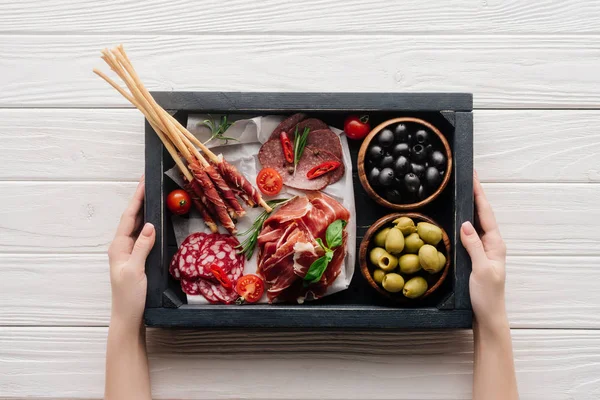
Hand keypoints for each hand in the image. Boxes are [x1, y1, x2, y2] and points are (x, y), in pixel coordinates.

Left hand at [108, 177, 154, 328]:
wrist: (128, 316)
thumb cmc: (129, 296)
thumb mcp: (135, 270)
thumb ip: (142, 247)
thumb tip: (149, 225)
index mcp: (118, 246)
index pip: (129, 217)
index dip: (137, 198)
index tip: (144, 182)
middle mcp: (122, 246)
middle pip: (132, 217)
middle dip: (140, 199)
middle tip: (149, 182)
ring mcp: (129, 252)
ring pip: (137, 225)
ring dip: (144, 210)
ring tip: (153, 195)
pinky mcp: (137, 258)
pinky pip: (143, 236)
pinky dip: (149, 224)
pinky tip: (155, 220)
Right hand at [461, 171, 507, 329]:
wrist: (487, 315)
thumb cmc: (486, 295)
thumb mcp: (480, 270)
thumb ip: (474, 246)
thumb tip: (465, 223)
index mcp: (495, 243)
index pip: (485, 213)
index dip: (479, 194)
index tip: (473, 177)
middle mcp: (491, 243)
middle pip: (482, 213)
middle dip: (474, 194)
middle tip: (466, 177)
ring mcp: (484, 249)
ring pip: (476, 222)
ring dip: (469, 206)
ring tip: (461, 190)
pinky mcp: (476, 255)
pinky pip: (470, 233)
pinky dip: (464, 220)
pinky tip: (457, 217)